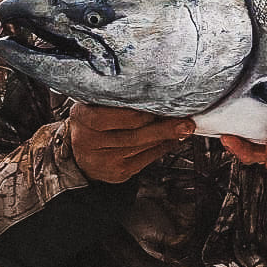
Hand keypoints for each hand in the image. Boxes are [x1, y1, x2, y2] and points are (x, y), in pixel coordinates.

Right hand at [67, 102, 193, 183]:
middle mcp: (88, 140)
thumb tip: (159, 94)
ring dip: (166, 136)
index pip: (117, 114)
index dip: (144, 110)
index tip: (164, 102)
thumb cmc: (93, 121)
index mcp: (82, 116)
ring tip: (182, 126)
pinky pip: (147, 159)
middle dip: (164, 125)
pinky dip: (163, 148)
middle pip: (135, 132)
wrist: (81, 153)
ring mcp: (102, 160)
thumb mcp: (96, 104)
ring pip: (143, 145)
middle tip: (185, 119)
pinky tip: (171, 139)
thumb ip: (118, 98)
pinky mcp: (117, 172)